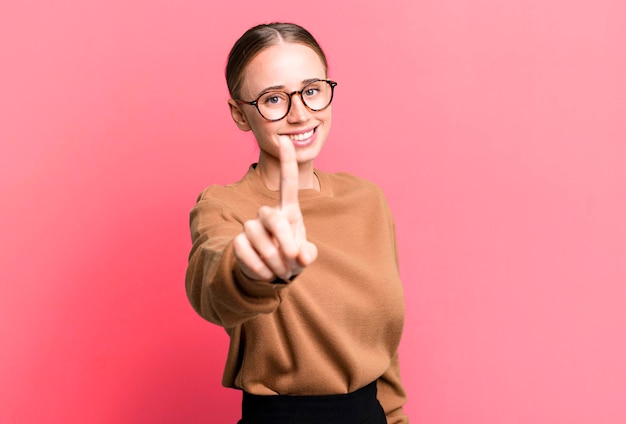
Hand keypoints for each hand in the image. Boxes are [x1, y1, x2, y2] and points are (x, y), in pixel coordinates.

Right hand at [233, 139, 317, 280]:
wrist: (270, 275)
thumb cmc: (291, 257)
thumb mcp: (305, 256)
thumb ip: (308, 254)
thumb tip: (301, 256)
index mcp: (288, 211)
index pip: (287, 182)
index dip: (286, 162)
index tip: (285, 140)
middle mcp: (267, 214)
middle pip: (273, 218)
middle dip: (285, 240)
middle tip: (293, 259)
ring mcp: (251, 226)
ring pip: (259, 238)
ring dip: (274, 260)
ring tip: (282, 271)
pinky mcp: (239, 241)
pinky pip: (246, 252)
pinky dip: (260, 268)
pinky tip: (267, 273)